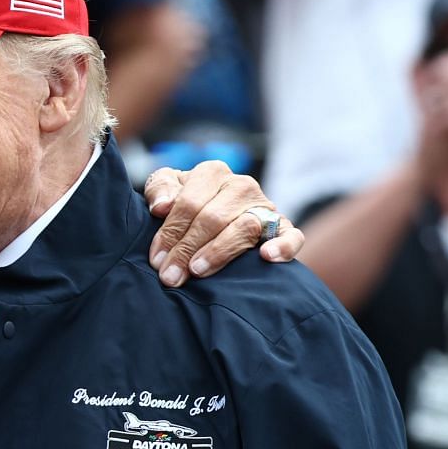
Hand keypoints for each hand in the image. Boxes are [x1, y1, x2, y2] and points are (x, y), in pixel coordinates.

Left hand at [144, 162, 303, 284]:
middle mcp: (240, 185)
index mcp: (212, 173)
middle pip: (213, 217)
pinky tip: (266, 257)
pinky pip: (291, 235)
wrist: (214, 219)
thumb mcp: (166, 192)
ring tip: (198, 270)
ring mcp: (264, 206)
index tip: (156, 259)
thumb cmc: (185, 207)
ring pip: (245, 227)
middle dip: (187, 248)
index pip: (189, 202)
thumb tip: (161, 206)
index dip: (170, 232)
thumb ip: (159, 190)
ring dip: (219, 251)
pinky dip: (283, 246)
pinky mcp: (282, 227)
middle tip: (171, 275)